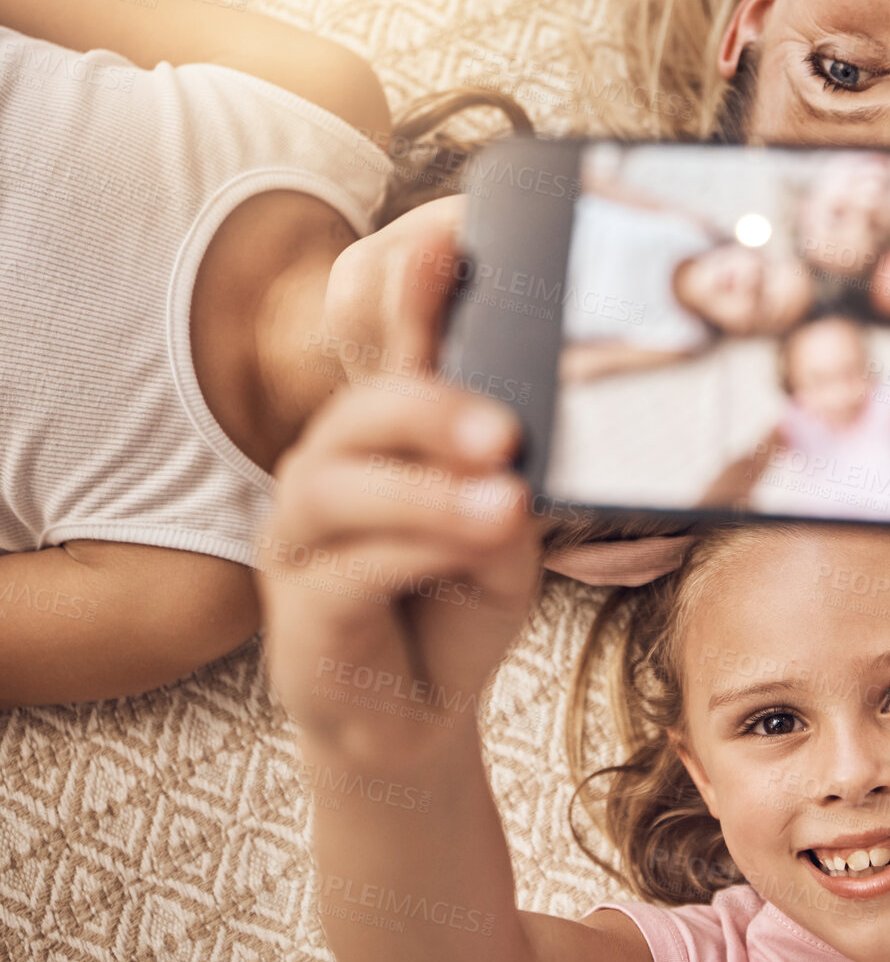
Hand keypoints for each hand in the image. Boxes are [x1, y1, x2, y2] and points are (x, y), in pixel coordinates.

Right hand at [258, 202, 543, 757]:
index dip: (412, 302)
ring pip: (340, 489)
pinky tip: (469, 553)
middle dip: (429, 410)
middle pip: (358, 415)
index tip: (447, 243)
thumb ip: (503, 484)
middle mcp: (327, 475)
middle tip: (505, 430)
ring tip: (502, 502)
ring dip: (425, 492)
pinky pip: (347, 568)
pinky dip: (413, 553)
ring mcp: (300, 542)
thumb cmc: (456, 606)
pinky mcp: (299, 611)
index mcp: (379, 443)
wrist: (414, 718)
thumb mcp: (501, 533)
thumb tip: (519, 454)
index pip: (395, 361)